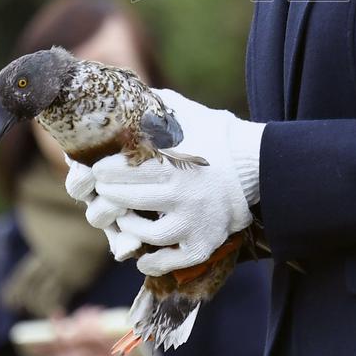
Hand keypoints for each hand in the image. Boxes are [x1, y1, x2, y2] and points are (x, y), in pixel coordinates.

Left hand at [65, 88, 264, 274]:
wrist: (258, 165)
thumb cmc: (217, 136)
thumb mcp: (188, 114)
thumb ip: (157, 105)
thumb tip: (128, 94)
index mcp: (173, 162)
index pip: (123, 169)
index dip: (104, 170)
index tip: (97, 168)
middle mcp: (180, 194)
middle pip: (128, 199)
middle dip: (109, 194)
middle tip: (103, 190)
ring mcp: (192, 222)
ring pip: (144, 232)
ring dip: (127, 225)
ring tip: (121, 216)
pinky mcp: (203, 243)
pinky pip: (170, 261)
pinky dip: (151, 261)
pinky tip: (141, 254)